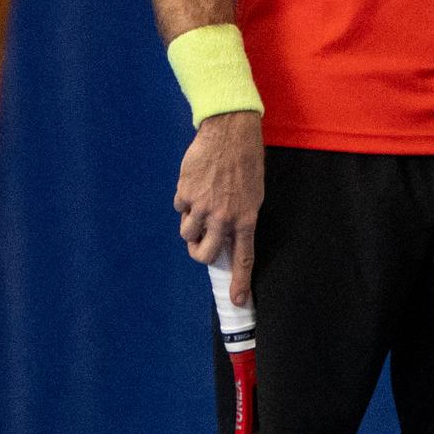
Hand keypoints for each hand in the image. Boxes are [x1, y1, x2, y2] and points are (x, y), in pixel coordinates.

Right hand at [173, 110, 262, 304]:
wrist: (229, 132)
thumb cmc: (246, 160)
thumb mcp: (253, 192)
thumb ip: (240, 217)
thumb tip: (228, 237)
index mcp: (245, 218)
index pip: (243, 258)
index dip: (239, 282)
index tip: (237, 301)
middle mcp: (223, 218)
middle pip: (204, 255)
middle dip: (199, 252)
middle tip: (199, 243)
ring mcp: (202, 207)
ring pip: (187, 233)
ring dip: (190, 225)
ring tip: (199, 205)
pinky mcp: (185, 194)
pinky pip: (180, 208)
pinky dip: (185, 201)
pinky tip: (195, 184)